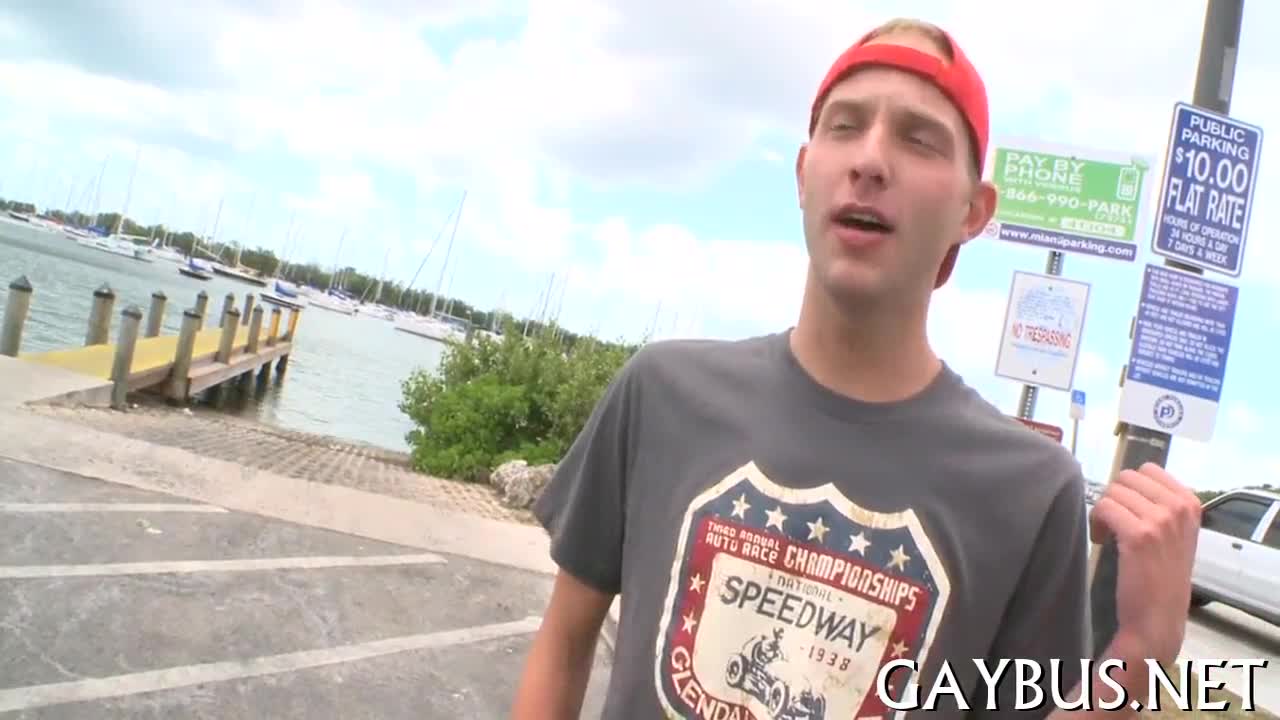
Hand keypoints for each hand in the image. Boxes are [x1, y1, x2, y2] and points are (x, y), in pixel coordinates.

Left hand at [1089, 462, 1201, 665]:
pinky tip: (1101, 541)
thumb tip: (1129, 481)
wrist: (1158, 617)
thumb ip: (1162, 506)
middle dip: (1113, 498)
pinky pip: (1104, 508)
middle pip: (1127, 478)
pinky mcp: (1139, 535)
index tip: (1126, 509)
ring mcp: (1161, 520)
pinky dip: (1096, 522)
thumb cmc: (1163, 577)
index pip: (1149, 470)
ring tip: (1108, 534)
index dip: (1129, 488)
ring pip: (1112, 492)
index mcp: (1191, 503)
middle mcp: (1179, 508)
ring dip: (1103, 511)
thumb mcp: (1176, 534)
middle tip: (1113, 523)